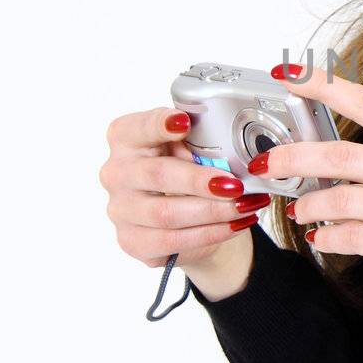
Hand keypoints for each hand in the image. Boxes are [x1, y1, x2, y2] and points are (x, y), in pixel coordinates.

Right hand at [100, 106, 270, 268]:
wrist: (184, 214)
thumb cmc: (186, 168)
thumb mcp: (193, 146)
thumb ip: (201, 142)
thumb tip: (231, 152)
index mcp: (126, 138)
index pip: (137, 127)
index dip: (160, 124)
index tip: (184, 122)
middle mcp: (116, 172)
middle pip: (157, 175)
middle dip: (200, 181)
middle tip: (235, 185)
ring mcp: (120, 209)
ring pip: (166, 214)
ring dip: (213, 211)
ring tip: (245, 206)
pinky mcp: (131, 240)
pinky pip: (172, 241)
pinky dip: (209, 233)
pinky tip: (235, 225)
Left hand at [263, 62, 362, 319]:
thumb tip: (348, 156)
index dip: (323, 86)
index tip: (289, 74)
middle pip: (339, 156)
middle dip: (292, 157)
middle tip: (269, 161)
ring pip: (338, 201)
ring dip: (308, 205)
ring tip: (300, 207)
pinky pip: (350, 239)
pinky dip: (326, 238)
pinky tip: (321, 238)